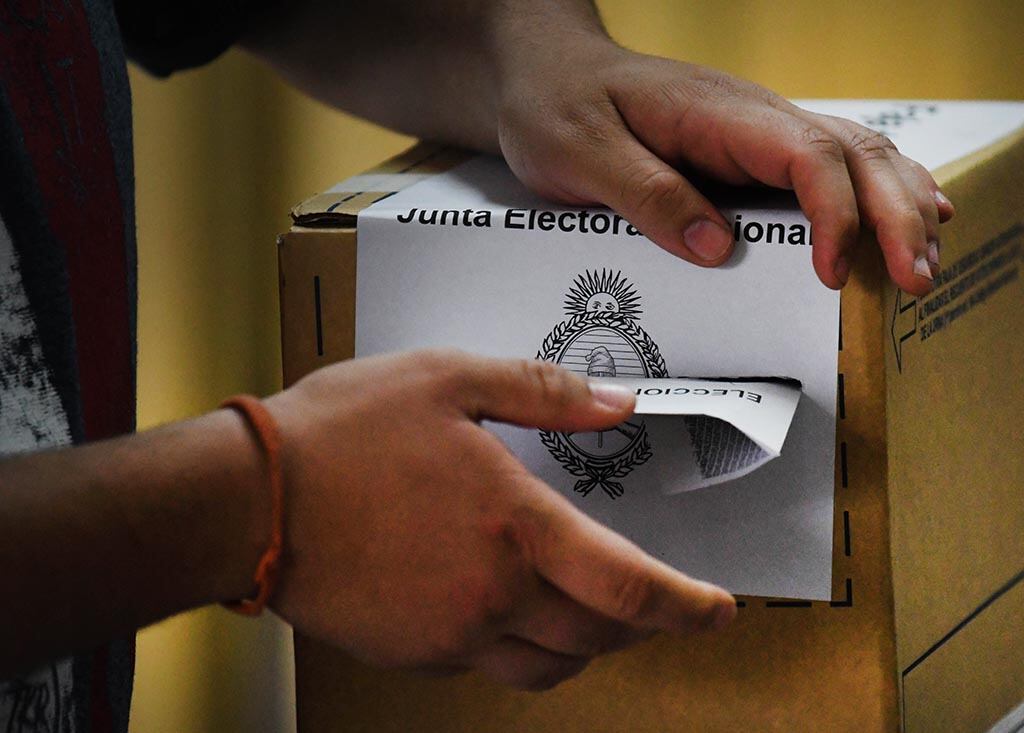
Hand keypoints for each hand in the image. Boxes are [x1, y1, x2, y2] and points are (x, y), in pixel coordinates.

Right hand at [265, 350, 734, 689]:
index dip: (688, 607)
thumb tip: (618, 405)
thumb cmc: (341, 433)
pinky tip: (510, 606)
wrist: (246, 498)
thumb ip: (545, 391)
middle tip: (660, 602)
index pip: (631, 588)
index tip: (721, 610)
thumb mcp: (450, 380)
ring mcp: (451, 635)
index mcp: (515, 526)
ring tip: (595, 613)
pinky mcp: (413, 653)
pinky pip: (490, 664)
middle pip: (600, 637)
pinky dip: (523, 644)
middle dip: (643, 624)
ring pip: (550, 666)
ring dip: (588, 644)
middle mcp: (492, 595)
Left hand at [496, 37, 953, 294]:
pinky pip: (833, 170)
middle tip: (916, 281)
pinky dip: (879, 197)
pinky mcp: (755, 154)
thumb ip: (647, 194)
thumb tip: (715, 248)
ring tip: (925, 266)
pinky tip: (910, 223)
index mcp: (718, 114)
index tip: (833, 274)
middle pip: (854, 153)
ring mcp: (760, 133)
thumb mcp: (581, 153)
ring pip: (859, 157)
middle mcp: (755, 117)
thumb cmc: (558, 106)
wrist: (548, 72)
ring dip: (900, 208)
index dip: (834, 214)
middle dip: (895, 216)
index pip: (805, 154)